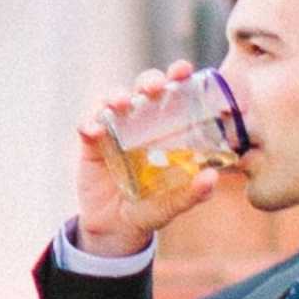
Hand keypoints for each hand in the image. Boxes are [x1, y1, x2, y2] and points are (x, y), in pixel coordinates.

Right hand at [67, 76, 211, 259]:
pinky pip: (87, 125)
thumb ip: (191, 194)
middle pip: (143, 89)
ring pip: (112, 100)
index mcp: (165, 129)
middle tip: (154, 87)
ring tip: (120, 105)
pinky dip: (89, 123)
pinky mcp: (90, 143)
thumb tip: (212, 178)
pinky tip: (94, 131)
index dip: (177, 77)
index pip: (173, 94)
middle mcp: (140, 123)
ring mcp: (114, 130)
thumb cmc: (149, 208)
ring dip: (116, 96)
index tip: (184, 69)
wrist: (115, 229)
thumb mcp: (172, 204)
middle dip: (149, 81)